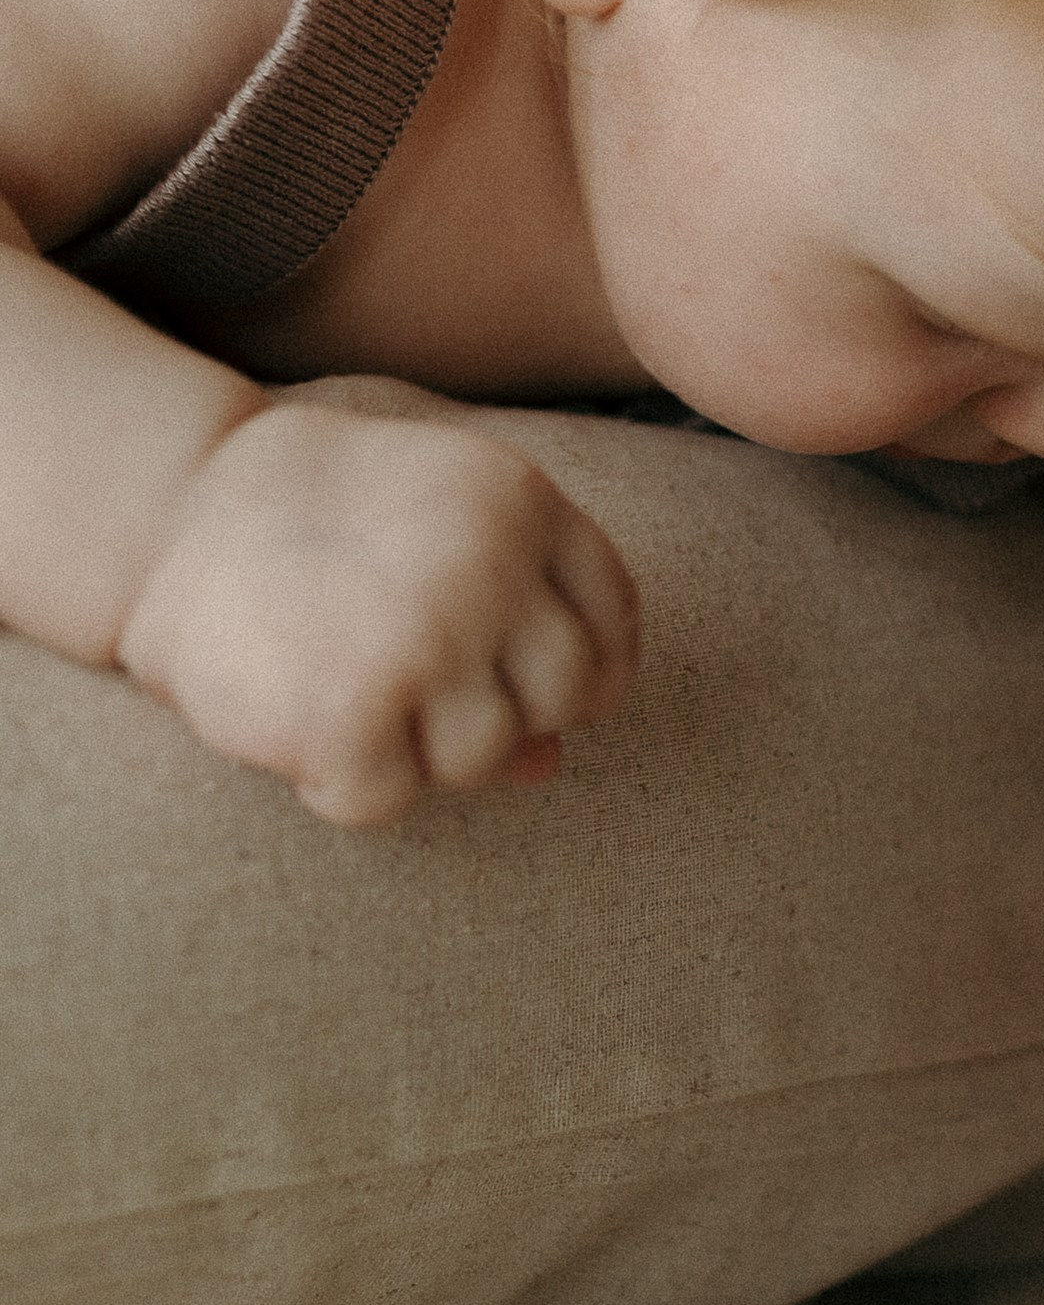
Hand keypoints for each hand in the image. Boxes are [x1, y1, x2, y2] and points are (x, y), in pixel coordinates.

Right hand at [117, 401, 638, 824]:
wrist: (169, 504)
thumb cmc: (313, 531)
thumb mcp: (431, 543)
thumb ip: (512, 630)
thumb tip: (552, 762)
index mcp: (524, 504)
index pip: (612, 625)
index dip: (578, 675)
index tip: (515, 684)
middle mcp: (489, 565)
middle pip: (565, 696)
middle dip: (502, 712)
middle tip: (415, 687)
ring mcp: (423, 637)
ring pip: (484, 757)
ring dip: (416, 751)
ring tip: (346, 688)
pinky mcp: (346, 710)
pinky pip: (386, 800)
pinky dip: (341, 785)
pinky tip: (301, 726)